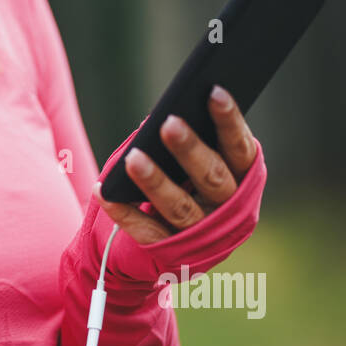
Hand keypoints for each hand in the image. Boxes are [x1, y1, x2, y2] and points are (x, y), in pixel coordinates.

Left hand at [93, 85, 258, 244]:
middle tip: (168, 122)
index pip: (239, 147)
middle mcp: (229, 210)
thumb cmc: (184, 184)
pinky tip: (104, 192)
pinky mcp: (173, 254)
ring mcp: (203, 235)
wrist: (171, 245)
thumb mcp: (194, 163)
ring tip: (133, 158)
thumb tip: (157, 120)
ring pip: (179, 207)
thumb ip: (187, 141)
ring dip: (155, 181)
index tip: (213, 90)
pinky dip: (124, 213)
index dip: (228, 120)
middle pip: (211, 177)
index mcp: (242, 179)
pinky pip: (146, 232)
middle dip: (189, 148)